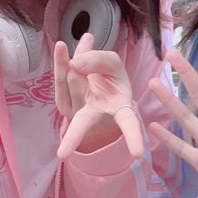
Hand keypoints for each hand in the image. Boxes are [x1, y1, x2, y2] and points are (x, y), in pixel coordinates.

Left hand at [54, 33, 142, 159]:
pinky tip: (62, 48)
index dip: (134, 137)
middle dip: (74, 137)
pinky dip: (61, 62)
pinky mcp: (63, 104)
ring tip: (75, 43)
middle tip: (62, 154)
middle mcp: (96, 117)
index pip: (129, 125)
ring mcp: (76, 113)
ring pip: (72, 83)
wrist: (97, 85)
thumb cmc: (112, 81)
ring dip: (69, 64)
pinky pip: (60, 81)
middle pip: (84, 124)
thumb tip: (76, 61)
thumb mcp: (115, 66)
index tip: (138, 153)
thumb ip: (100, 59)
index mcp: (120, 111)